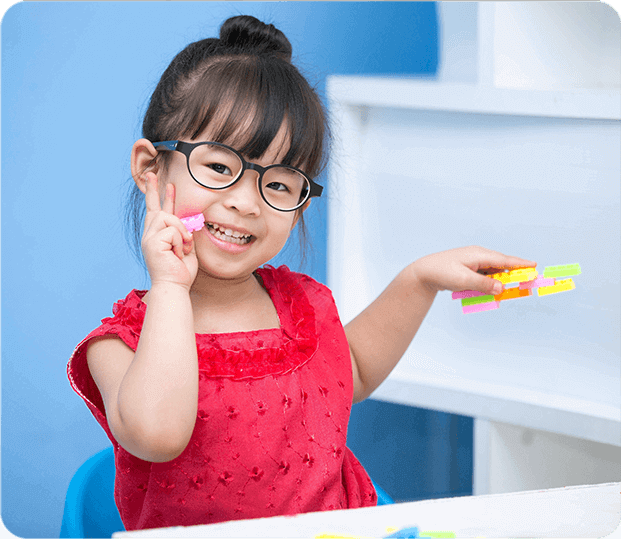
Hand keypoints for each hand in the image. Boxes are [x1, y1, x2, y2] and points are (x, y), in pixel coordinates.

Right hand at [141, 173, 197, 289]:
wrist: (174, 287)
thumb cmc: (181, 272)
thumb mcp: (186, 248)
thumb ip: (185, 233)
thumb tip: (190, 219)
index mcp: (158, 237)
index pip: (157, 212)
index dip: (158, 196)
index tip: (159, 181)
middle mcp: (150, 235)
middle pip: (157, 209)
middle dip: (155, 190)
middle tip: (152, 173)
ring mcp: (149, 238)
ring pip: (169, 218)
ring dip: (182, 233)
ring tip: (182, 249)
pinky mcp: (152, 242)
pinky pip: (173, 230)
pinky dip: (181, 242)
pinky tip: (177, 253)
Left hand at [412, 246, 536, 294]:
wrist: (424, 272)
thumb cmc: (442, 273)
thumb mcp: (463, 280)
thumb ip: (483, 284)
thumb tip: (502, 289)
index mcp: (479, 254)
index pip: (504, 260)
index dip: (520, 264)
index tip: (534, 266)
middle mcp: (478, 256)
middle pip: (501, 266)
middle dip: (514, 274)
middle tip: (528, 283)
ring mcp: (474, 262)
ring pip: (493, 272)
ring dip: (500, 281)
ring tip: (511, 289)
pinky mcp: (469, 269)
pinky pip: (485, 276)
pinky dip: (489, 283)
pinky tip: (491, 291)